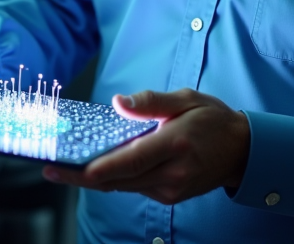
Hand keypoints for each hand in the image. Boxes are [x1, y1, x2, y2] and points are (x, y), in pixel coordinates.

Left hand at [42, 88, 249, 204]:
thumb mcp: (185, 99)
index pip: (128, 161)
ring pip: (123, 186)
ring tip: (64, 167)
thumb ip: (151, 102)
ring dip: (94, 179)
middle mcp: (172, 173)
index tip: (68, 168)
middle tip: (51, 168)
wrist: (242, 150)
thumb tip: (120, 103)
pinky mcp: (169, 195)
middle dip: (81, 176)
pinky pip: (134, 187)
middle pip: (118, 180)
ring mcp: (171, 188)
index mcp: (175, 144)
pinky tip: (96, 168)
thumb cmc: (212, 120)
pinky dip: (114, 179)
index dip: (95, 168)